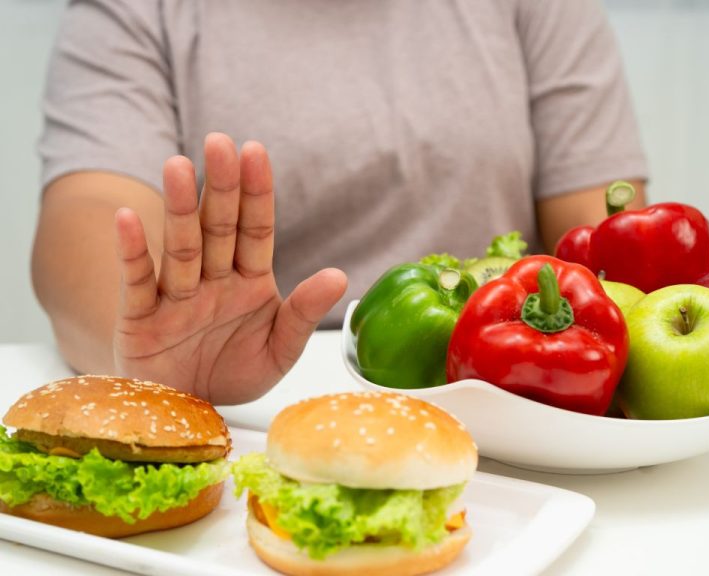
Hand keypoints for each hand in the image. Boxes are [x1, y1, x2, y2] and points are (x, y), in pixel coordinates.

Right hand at [113, 133, 346, 403]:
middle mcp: (213, 281)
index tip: (256, 151)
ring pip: (180, 247)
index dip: (257, 192)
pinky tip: (128, 219)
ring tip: (178, 166)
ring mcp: (175, 297)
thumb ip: (305, 313)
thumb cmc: (235, 371)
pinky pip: (136, 282)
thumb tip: (339, 275)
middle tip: (219, 142)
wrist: (188, 409)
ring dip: (178, 209)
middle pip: (218, 228)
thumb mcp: (281, 349)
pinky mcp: (141, 319)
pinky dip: (132, 253)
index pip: (256, 229)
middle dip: (220, 187)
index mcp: (250, 282)